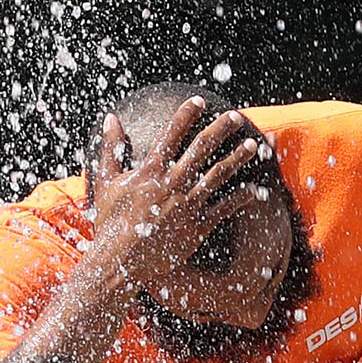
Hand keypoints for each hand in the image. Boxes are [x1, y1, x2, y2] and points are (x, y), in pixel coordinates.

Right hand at [89, 98, 264, 293]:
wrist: (119, 261)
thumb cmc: (109, 223)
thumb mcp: (106, 181)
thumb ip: (112, 148)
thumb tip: (110, 118)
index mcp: (150, 169)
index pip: (172, 132)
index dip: (187, 113)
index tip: (200, 101)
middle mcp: (173, 182)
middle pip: (202, 146)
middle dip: (221, 128)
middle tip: (236, 117)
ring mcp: (187, 205)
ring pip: (219, 174)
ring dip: (237, 157)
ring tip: (253, 146)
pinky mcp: (197, 228)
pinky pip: (224, 208)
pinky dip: (242, 197)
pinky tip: (255, 190)